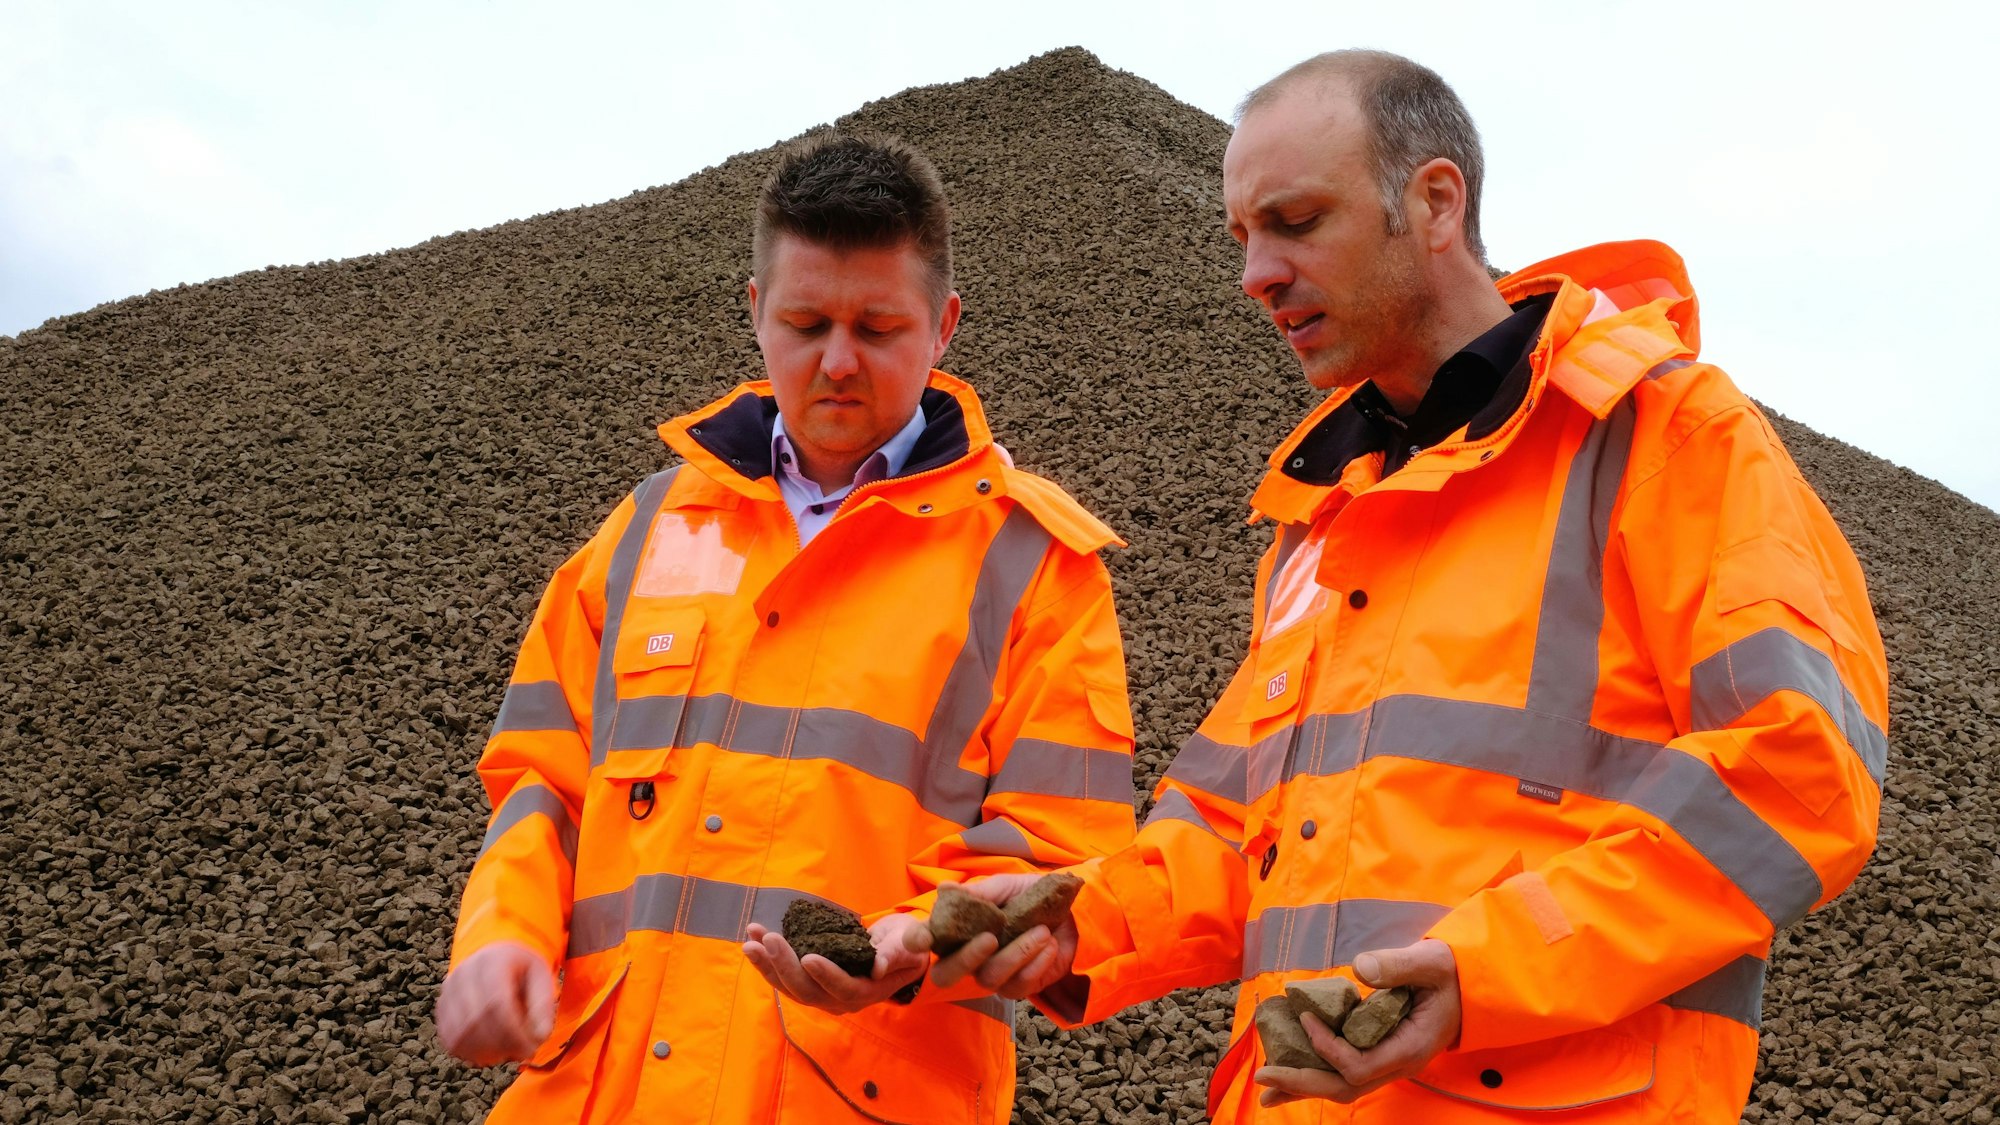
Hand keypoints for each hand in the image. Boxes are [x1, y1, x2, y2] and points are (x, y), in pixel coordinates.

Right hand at [435, 941, 555, 1066]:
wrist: (493, 955)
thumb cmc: (521, 969)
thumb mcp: (541, 976)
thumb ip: (543, 1004)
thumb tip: (540, 1036)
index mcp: (493, 961)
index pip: (496, 1003)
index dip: (513, 1033)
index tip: (530, 1049)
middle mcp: (464, 973)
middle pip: (476, 1021)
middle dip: (501, 1045)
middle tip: (522, 1053)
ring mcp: (448, 991)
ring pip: (460, 1034)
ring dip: (486, 1052)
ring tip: (508, 1051)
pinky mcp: (441, 1007)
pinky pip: (450, 1040)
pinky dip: (470, 1052)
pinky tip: (490, 1050)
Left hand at [742, 914, 928, 1014]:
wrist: (898, 950)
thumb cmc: (906, 945)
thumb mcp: (909, 945)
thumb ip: (895, 954)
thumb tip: (879, 967)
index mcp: (867, 992)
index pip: (843, 989)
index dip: (826, 975)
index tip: (808, 956)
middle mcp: (840, 1000)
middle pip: (808, 991)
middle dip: (785, 966)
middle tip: (769, 939)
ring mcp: (822, 993)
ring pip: (790, 987)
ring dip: (767, 964)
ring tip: (751, 941)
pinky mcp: (810, 982)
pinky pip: (785, 976)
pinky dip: (767, 959)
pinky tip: (754, 939)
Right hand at [921, 875, 1076, 1000]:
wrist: (1073, 911)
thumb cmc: (1031, 895)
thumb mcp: (1007, 886)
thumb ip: (979, 892)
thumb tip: (944, 890)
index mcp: (958, 928)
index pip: (925, 940)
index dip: (917, 941)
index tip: (921, 938)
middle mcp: (968, 955)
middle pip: (946, 974)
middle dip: (967, 958)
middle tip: (991, 938)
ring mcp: (991, 974)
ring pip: (988, 978)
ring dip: (1017, 953)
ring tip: (1041, 931)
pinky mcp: (1017, 987)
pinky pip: (1018, 986)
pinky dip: (1036, 963)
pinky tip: (1049, 945)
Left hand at [1254, 939, 1462, 1106]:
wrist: (1467, 986)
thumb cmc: (1449, 973)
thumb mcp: (1430, 962)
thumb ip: (1397, 965)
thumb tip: (1359, 968)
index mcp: (1409, 1048)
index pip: (1358, 1066)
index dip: (1326, 1048)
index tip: (1306, 1016)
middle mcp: (1397, 1065)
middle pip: (1344, 1088)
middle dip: (1302, 1082)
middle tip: (1263, 1074)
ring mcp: (1388, 1064)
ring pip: (1342, 1087)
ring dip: (1303, 1086)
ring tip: (1266, 1088)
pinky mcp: (1379, 1056)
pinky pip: (1345, 1073)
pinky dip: (1315, 1075)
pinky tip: (1288, 1074)